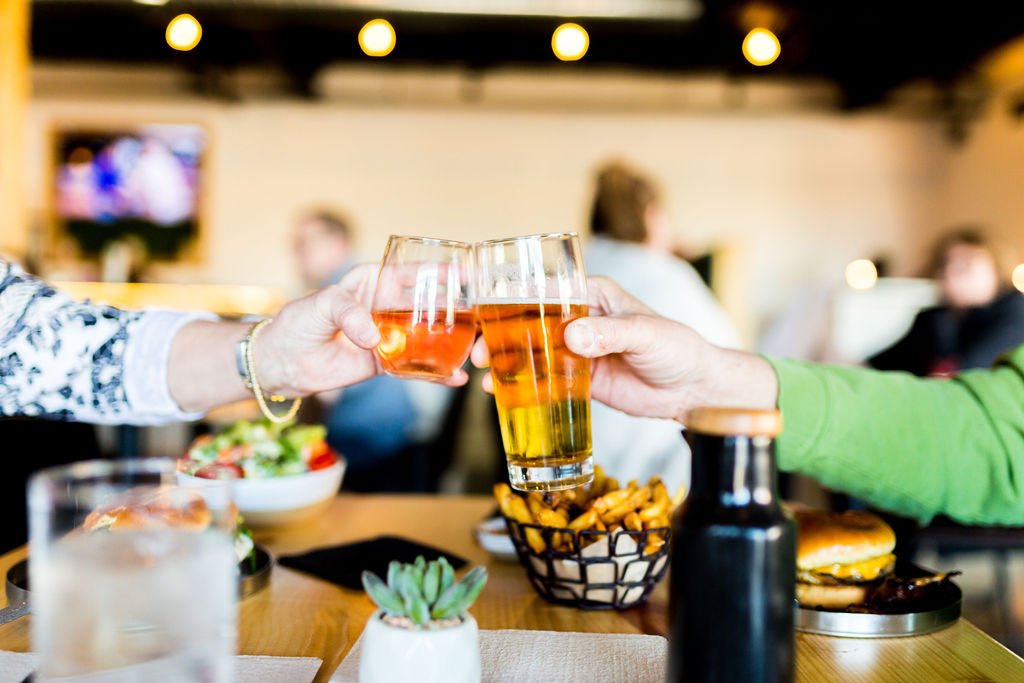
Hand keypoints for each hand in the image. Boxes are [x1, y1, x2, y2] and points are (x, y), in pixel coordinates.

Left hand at [255, 263, 467, 396]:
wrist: (282, 362)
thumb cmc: (297, 322)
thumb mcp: (321, 305)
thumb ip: (348, 313)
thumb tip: (374, 338)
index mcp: (372, 281)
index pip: (410, 273)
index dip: (437, 272)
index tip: (462, 274)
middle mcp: (385, 306)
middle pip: (426, 306)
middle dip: (452, 310)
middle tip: (476, 317)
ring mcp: (387, 335)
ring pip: (426, 337)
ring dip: (449, 342)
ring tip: (473, 349)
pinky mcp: (384, 363)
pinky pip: (413, 367)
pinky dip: (434, 373)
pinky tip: (453, 377)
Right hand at [470, 276, 776, 422]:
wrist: (692, 389)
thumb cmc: (676, 347)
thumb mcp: (645, 334)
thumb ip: (610, 333)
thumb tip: (573, 337)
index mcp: (593, 295)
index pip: (547, 290)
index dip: (513, 297)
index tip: (487, 309)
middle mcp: (579, 319)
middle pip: (529, 321)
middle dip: (500, 334)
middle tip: (478, 351)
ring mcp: (576, 350)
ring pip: (531, 351)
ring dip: (505, 361)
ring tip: (482, 375)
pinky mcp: (578, 380)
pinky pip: (544, 380)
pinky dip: (522, 386)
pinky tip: (501, 394)